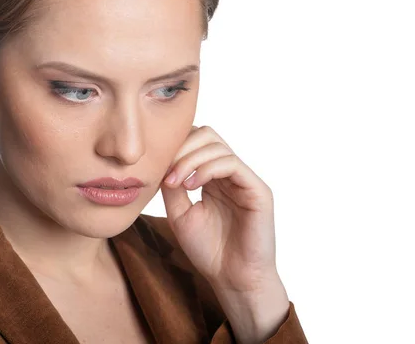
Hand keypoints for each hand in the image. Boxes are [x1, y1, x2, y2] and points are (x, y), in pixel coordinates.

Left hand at [160, 125, 280, 292]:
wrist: (232, 279)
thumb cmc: (209, 251)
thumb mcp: (180, 213)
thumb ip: (172, 186)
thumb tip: (161, 162)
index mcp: (213, 177)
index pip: (196, 142)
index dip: (175, 147)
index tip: (156, 168)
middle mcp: (230, 174)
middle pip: (207, 135)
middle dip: (182, 148)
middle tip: (166, 173)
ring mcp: (245, 179)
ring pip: (217, 146)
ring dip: (190, 159)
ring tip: (176, 183)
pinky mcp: (257, 189)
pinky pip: (231, 163)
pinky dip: (206, 169)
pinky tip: (191, 186)